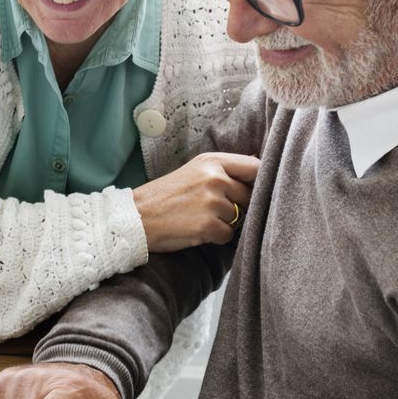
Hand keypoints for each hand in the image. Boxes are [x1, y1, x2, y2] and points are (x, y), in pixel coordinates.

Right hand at [132, 152, 258, 252]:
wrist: (136, 217)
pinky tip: (196, 230)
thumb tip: (259, 172)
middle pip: (249, 196)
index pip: (255, 167)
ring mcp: (212, 202)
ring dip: (224, 222)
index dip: (260, 180)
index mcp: (212, 161)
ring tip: (198, 218)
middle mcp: (215, 178)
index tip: (257, 189)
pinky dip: (215, 237)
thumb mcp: (194, 171)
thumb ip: (224, 171)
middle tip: (212, 209)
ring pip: (239, 217)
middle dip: (238, 206)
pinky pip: (228, 235)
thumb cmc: (165, 195)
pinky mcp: (208, 225)